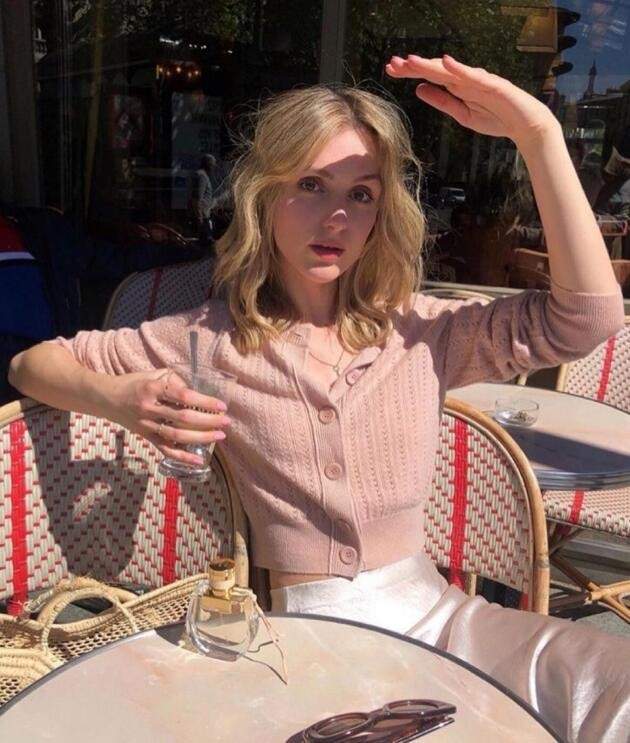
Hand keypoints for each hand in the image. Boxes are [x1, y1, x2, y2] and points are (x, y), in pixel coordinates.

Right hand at [109, 369, 230, 464]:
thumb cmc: (134, 383)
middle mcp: (149, 408)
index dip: (204, 402)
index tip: (221, 406)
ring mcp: (147, 425)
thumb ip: (175, 381)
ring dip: (201, 438)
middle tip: (226, 422)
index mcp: (153, 388)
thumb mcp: (153, 375)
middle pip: (183, 418)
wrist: (106, 398)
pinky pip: (166, 450)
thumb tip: (197, 391)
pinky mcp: (146, 437)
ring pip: (177, 435)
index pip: (184, 396)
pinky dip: (183, 458)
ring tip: (219, 436)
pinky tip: (199, 461)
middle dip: (208, 421)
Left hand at [385, 54, 558, 150]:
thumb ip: (442, 102)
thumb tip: (419, 90)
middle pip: (435, 69)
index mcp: (458, 86)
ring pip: (450, 70)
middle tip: (392, 64)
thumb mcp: (462, 115)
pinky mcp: (493, 85)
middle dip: (414, 66)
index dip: (410, 72)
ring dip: (430, 64)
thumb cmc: (496, 118)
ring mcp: (479, 80)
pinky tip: (446, 62)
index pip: (430, 76)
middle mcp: (466, 79)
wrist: (525, 126)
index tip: (390, 70)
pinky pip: (474, 76)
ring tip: (411, 61)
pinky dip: (460, 68)